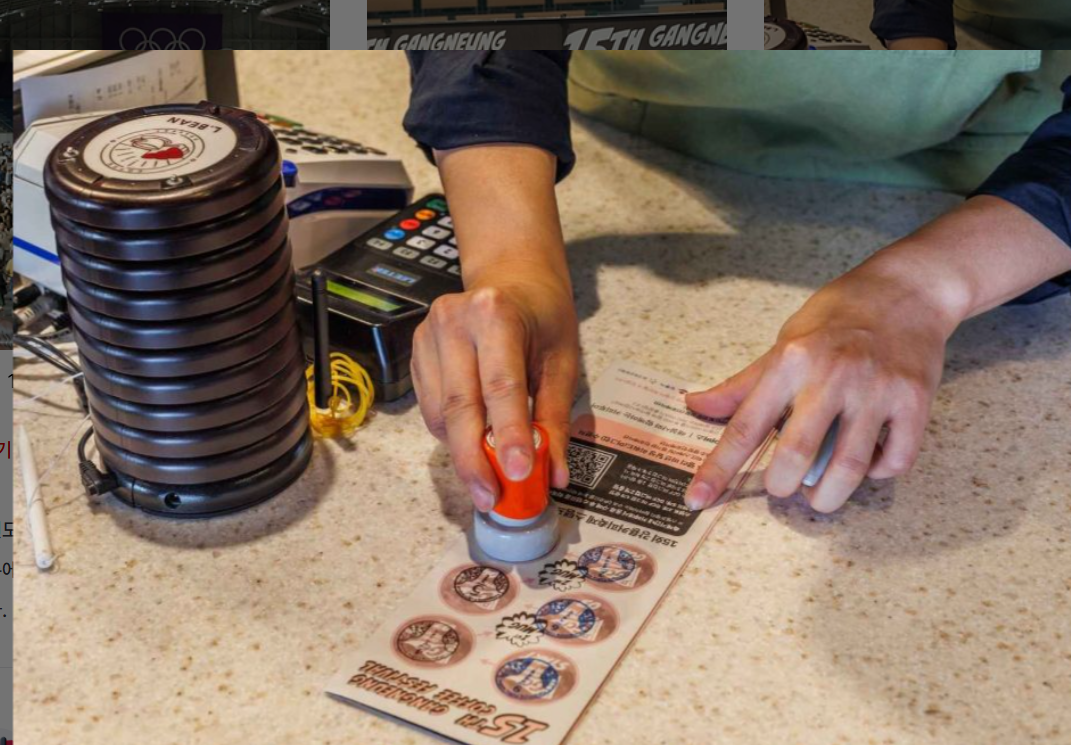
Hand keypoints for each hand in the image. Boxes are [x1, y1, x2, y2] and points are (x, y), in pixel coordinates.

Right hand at [412, 143, 578, 511]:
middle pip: (461, 406)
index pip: (501, 386)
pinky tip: (473, 440)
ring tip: (489, 477)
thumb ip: (555, 418)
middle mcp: (453, 320)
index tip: (519, 475)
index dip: (508, 435)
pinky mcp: (415, 351)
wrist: (511, 275)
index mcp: (496, 313)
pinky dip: (451, 434)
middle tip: (491, 498)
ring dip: (463, 452)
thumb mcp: (562, 362)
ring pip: (441, 413)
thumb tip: (554, 475)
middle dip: (475, 459)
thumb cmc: (543, 317)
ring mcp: (427, 334)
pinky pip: (431, 408)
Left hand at [683, 195, 1070, 512]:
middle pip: (796, 454)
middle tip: (782, 487)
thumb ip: (744, 383)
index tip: (697, 499)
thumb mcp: (785, 341)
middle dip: (782, 485)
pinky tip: (868, 466)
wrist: (908, 289)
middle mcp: (831, 376)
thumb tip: (696, 405)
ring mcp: (876, 390)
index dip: (718, 468)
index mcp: (790, 361)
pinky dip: (878, 474)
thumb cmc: (839, 316)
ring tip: (818, 496)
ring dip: (827, 495)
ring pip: (848, 467)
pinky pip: (895, 458)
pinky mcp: (914, 401)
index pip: (745, 426)